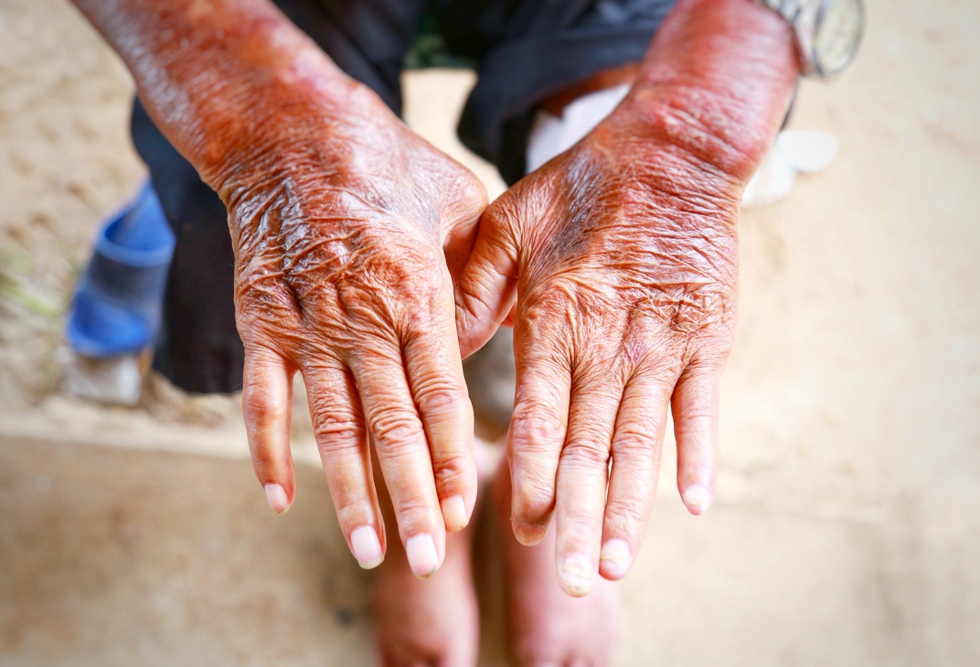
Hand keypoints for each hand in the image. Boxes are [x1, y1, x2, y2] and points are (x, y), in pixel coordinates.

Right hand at [218, 84, 486, 576]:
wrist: (294, 130)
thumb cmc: (390, 165)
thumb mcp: (462, 205)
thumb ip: (479, 278)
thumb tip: (484, 341)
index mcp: (418, 293)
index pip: (441, 395)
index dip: (452, 457)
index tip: (464, 510)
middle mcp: (363, 319)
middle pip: (392, 426)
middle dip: (412, 496)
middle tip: (426, 555)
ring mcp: (306, 324)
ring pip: (332, 426)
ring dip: (349, 492)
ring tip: (366, 549)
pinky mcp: (261, 321)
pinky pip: (263, 398)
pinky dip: (268, 450)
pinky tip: (279, 499)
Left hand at [456, 104, 746, 595]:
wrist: (672, 155)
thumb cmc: (583, 186)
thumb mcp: (508, 222)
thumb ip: (473, 287)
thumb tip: (440, 342)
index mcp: (555, 321)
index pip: (539, 420)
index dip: (532, 480)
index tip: (525, 532)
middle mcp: (608, 346)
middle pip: (590, 450)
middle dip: (580, 521)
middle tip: (575, 580)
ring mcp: (662, 347)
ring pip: (642, 443)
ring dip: (633, 509)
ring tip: (621, 565)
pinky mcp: (705, 340)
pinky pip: (701, 409)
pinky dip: (699, 456)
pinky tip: (696, 505)